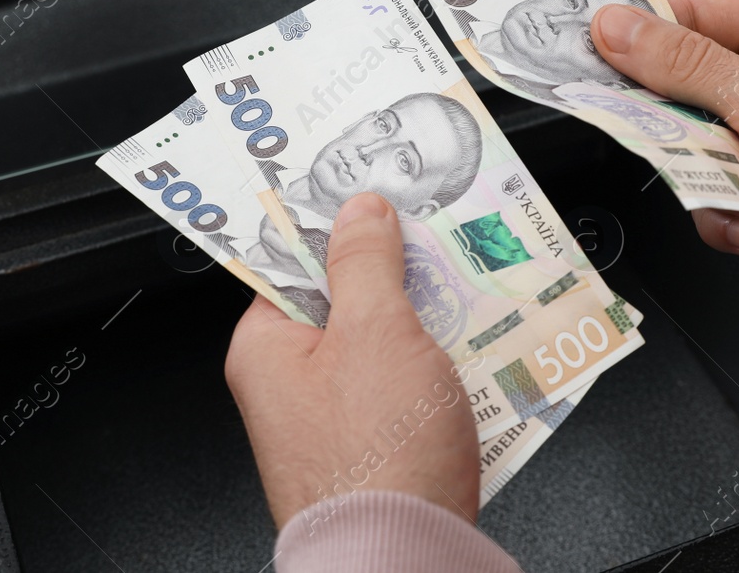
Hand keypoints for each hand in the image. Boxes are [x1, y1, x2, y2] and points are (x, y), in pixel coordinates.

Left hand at [225, 193, 478, 528]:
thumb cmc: (377, 460)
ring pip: (382, 346)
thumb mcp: (376, 329)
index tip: (379, 200)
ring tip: (467, 307)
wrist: (403, 559)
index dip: (339, 226)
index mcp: (265, 347)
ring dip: (426, 326)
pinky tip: (473, 367)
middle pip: (345, 301)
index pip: (293, 261)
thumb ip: (365, 260)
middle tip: (438, 252)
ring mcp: (332, 421)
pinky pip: (405, 391)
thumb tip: (358, 211)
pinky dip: (437, 374)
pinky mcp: (374, 451)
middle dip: (397, 278)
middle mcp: (289, 386)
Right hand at [592, 0, 738, 330]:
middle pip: (676, 91)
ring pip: (687, 152)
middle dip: (676, 133)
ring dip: (705, 183)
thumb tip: (618, 27)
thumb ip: (685, 66)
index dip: (636, 43)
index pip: (686, 19)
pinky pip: (711, 196)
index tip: (592, 64)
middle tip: (684, 148)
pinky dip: (726, 216)